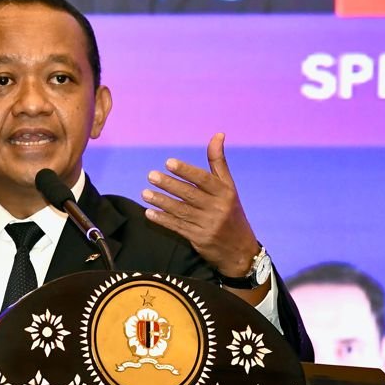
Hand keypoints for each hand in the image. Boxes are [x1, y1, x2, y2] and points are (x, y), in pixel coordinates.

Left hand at [142, 133, 260, 276]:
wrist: (240, 250)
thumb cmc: (231, 212)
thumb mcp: (229, 187)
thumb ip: (218, 162)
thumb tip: (218, 134)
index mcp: (225, 193)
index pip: (204, 179)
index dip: (186, 171)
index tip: (169, 163)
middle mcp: (218, 208)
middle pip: (190, 195)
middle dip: (169, 185)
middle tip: (151, 176)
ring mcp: (208, 225)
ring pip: (181, 211)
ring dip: (161, 202)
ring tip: (144, 193)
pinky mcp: (199, 239)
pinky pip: (178, 227)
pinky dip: (163, 220)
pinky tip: (149, 212)